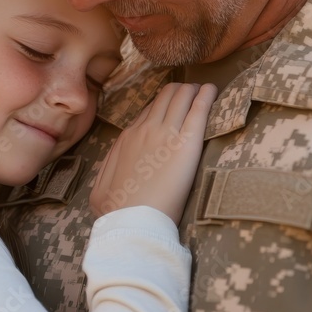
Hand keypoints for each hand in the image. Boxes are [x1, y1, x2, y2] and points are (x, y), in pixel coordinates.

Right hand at [90, 82, 216, 224]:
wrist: (132, 221)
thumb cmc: (115, 210)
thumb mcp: (100, 185)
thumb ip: (110, 166)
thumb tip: (117, 158)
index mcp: (127, 138)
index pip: (148, 112)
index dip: (162, 105)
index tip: (172, 106)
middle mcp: (146, 130)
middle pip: (165, 98)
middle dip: (179, 91)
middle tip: (190, 92)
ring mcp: (166, 134)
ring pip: (181, 98)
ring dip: (192, 91)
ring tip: (203, 90)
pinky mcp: (187, 145)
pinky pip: (198, 111)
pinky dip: (205, 97)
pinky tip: (211, 90)